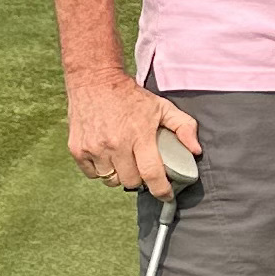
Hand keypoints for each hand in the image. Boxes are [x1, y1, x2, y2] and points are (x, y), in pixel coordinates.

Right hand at [66, 71, 201, 198]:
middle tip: (141, 165)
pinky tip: (106, 155)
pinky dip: (101, 169)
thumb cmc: (131, 96)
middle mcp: (115, 144)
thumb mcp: (162, 107)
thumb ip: (183, 127)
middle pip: (131, 181)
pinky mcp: (78, 150)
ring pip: (111, 180)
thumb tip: (196, 151)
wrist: (94, 80)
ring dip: (119, 174)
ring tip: (123, 159)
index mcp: (139, 135)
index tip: (166, 195)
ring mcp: (94, 148)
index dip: (161, 189)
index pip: (151, 173)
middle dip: (139, 177)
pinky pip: (93, 174)